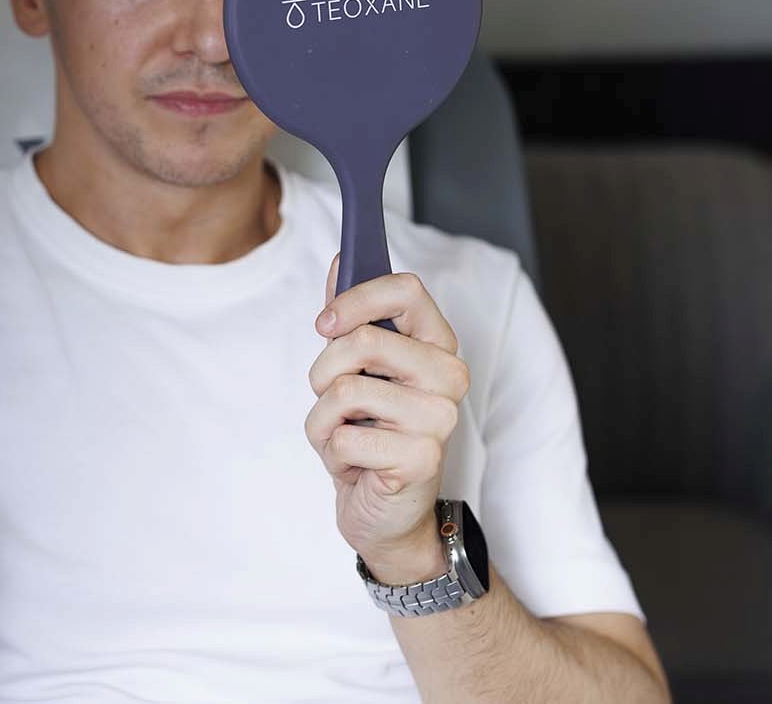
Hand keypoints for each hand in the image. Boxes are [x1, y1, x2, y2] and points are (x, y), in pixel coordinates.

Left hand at [305, 259, 469, 585]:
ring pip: (345, 392)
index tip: (325, 322)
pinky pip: (345, 437)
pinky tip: (355, 464)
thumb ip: (349, 315)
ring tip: (344, 435)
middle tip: (330, 397)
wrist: (383, 511)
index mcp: (436, 344)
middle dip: (324, 371)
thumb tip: (341, 260)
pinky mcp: (422, 458)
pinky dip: (332, 452)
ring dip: (322, 419)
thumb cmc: (369, 432)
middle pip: (365, 340)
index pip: (407, 290)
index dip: (356, 298)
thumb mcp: (353, 370)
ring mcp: (440, 418)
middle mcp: (448, 376)